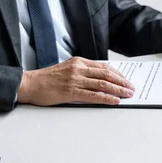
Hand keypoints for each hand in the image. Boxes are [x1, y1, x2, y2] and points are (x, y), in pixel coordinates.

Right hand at [17, 57, 135, 105]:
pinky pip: (93, 95)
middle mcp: (79, 69)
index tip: (126, 80)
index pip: (104, 67)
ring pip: (103, 84)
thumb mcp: (67, 68)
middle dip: (122, 82)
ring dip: (118, 90)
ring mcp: (75, 80)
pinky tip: (115, 101)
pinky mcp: (71, 92)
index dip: (118, 74)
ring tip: (128, 94)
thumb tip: (100, 79)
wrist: (29, 84)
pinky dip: (106, 98)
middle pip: (107, 75)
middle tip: (132, 88)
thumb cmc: (47, 79)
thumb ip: (83, 71)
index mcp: (79, 62)